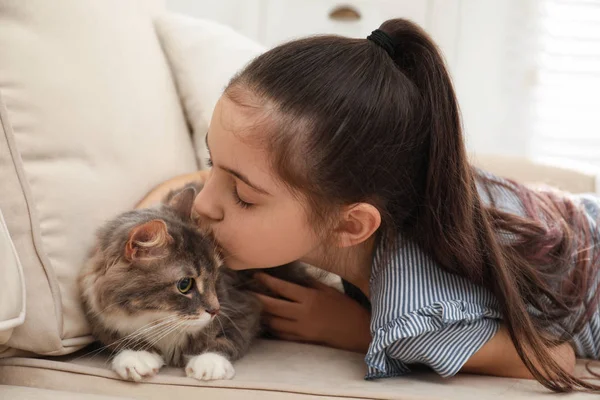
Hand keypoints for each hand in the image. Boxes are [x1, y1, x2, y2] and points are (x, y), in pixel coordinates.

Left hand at [252, 272, 371, 352]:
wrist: (357, 331)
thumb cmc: (345, 308)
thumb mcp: (329, 291)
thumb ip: (311, 283)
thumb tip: (295, 275)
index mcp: (310, 298)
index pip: (282, 288)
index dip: (267, 281)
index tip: (256, 275)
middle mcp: (303, 313)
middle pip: (273, 306)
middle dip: (258, 299)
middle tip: (247, 292)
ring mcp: (302, 329)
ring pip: (274, 322)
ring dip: (263, 314)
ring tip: (255, 306)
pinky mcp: (303, 340)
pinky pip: (282, 335)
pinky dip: (273, 328)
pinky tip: (268, 322)